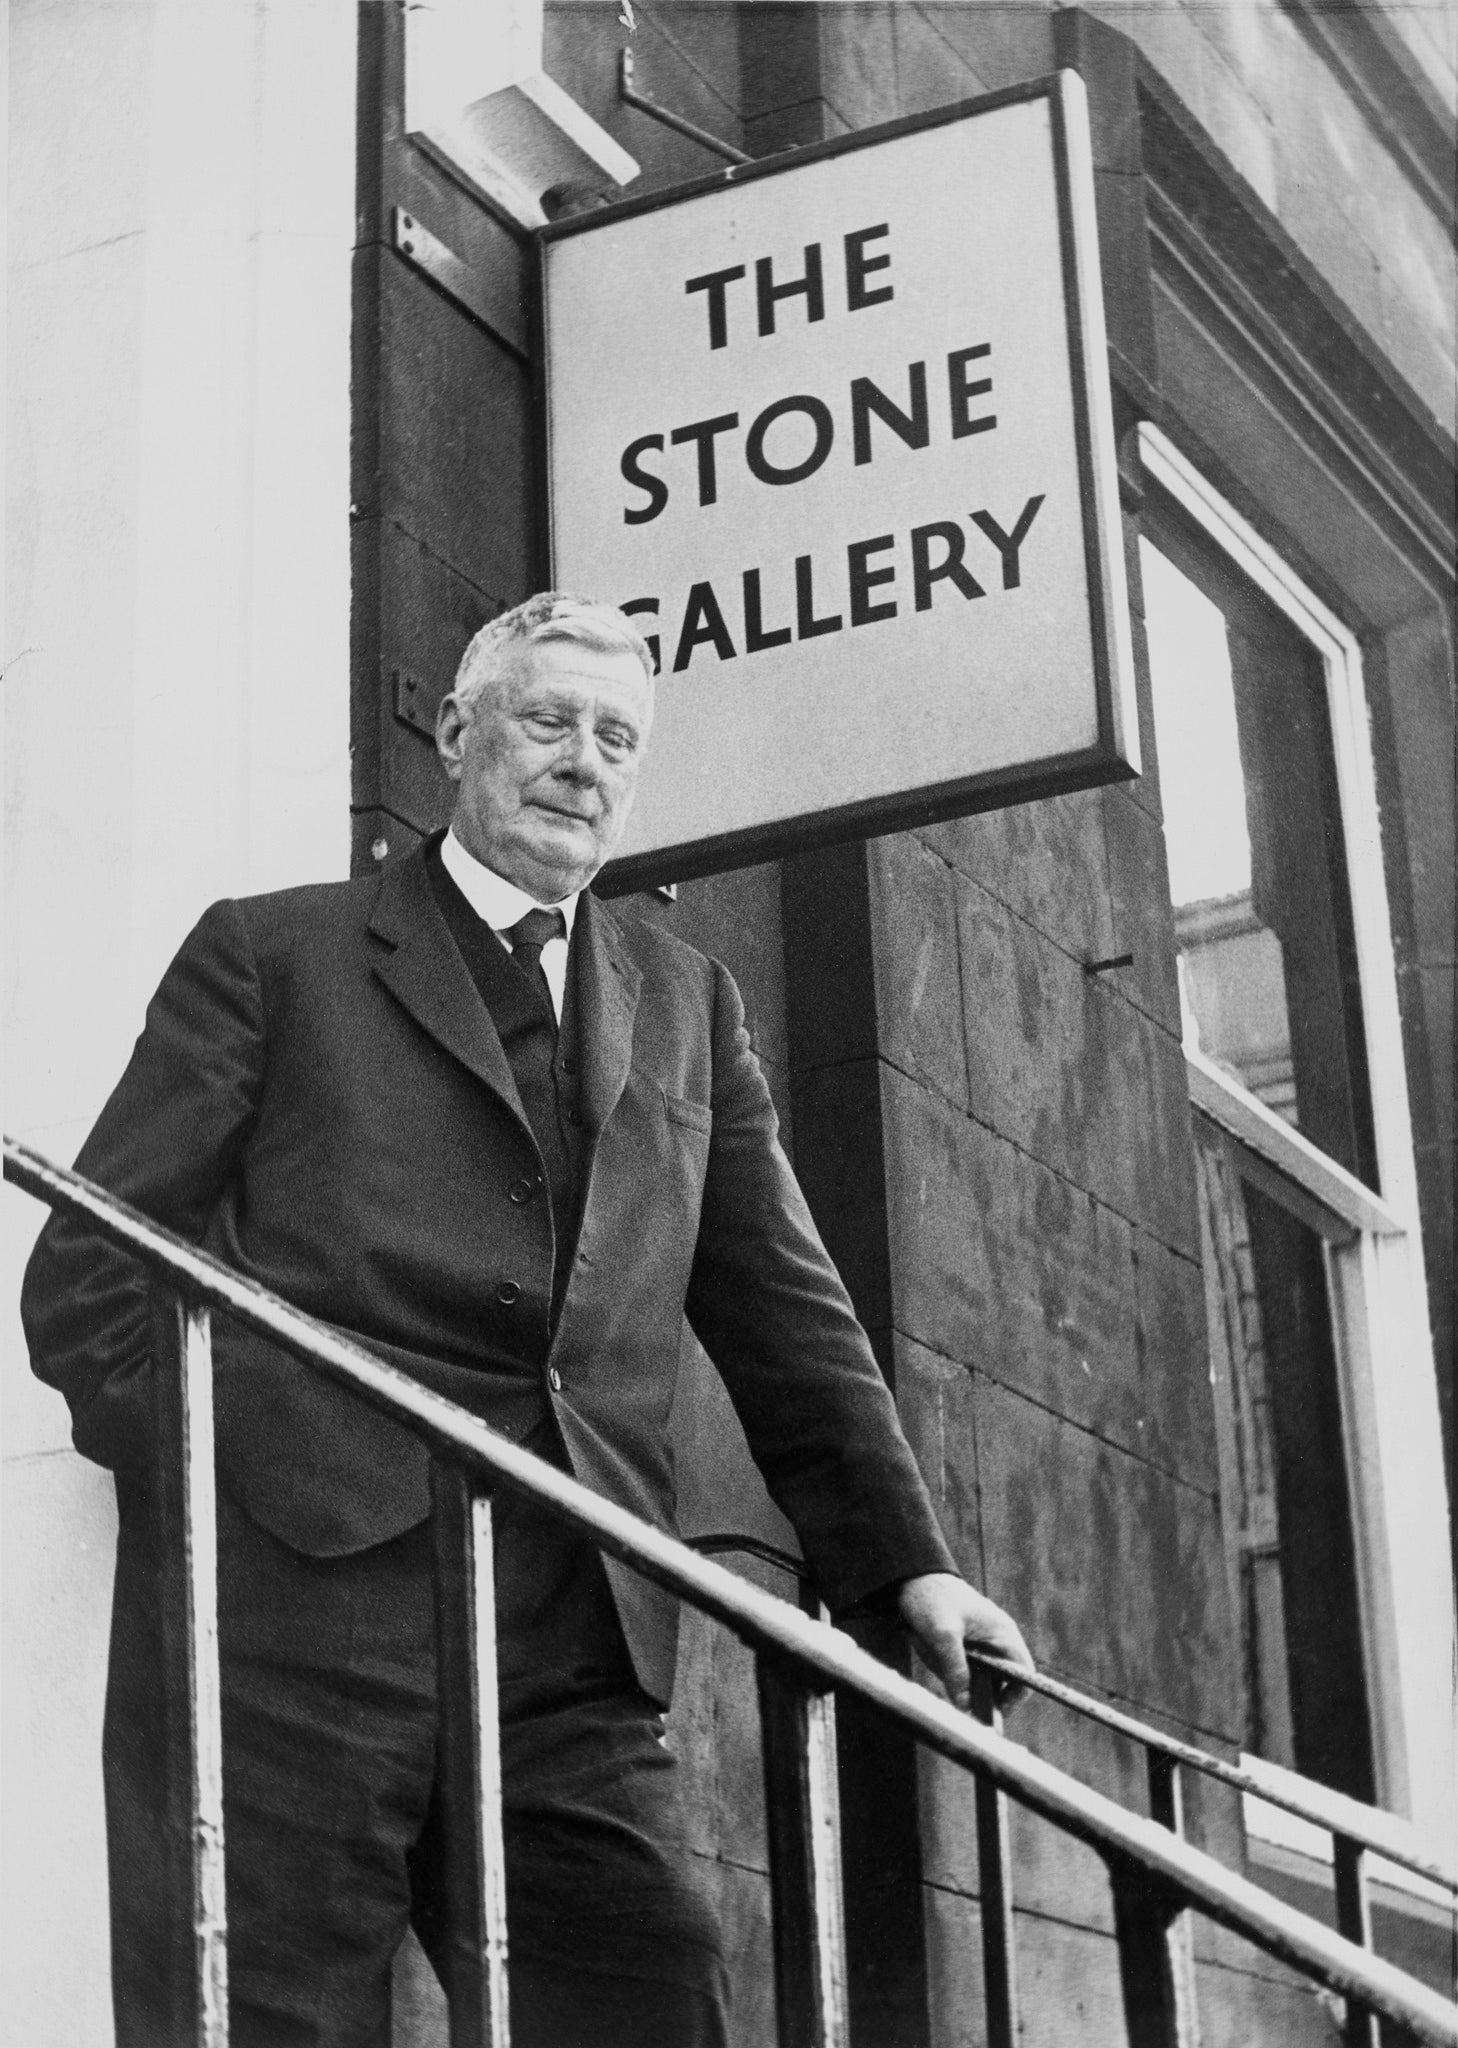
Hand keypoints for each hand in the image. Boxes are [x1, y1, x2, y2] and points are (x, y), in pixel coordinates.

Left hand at [896, 1572, 1033, 1711]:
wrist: (909, 1576)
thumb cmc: (931, 1598)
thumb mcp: (942, 1635)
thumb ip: (956, 1671)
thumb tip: (965, 1706)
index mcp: (1003, 1633)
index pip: (1023, 1675)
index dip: (1012, 1699)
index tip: (989, 1713)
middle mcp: (997, 1639)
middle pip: (999, 1682)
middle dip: (978, 1691)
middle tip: (954, 1693)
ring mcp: (982, 1642)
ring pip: (978, 1678)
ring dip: (958, 1678)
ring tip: (933, 1652)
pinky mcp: (966, 1645)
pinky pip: (963, 1669)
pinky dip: (949, 1670)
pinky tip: (930, 1650)